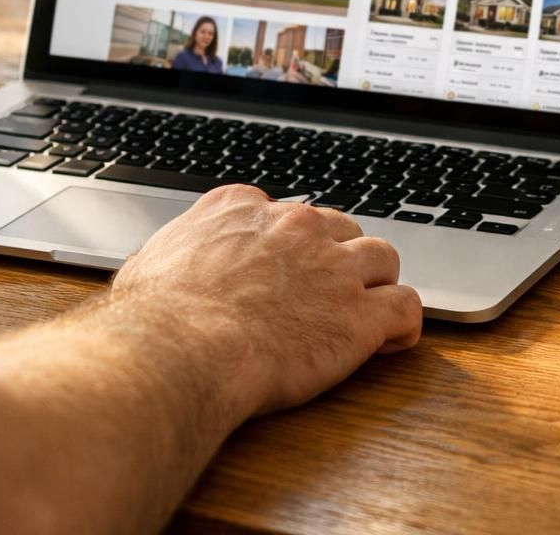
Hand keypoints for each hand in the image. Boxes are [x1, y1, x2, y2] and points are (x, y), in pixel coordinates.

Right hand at [111, 185, 421, 419]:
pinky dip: (404, 323)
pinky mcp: (360, 313)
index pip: (285, 212)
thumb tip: (173, 264)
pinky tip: (393, 339)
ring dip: (377, 282)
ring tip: (367, 309)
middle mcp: (295, 225)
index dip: (290, 244)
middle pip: (340, 228)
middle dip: (338, 258)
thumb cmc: (155, 319)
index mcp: (243, 208)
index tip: (285, 269)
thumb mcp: (152, 262)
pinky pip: (407, 306)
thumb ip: (180, 251)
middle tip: (326, 293)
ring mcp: (334, 267)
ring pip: (382, 257)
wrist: (179, 351)